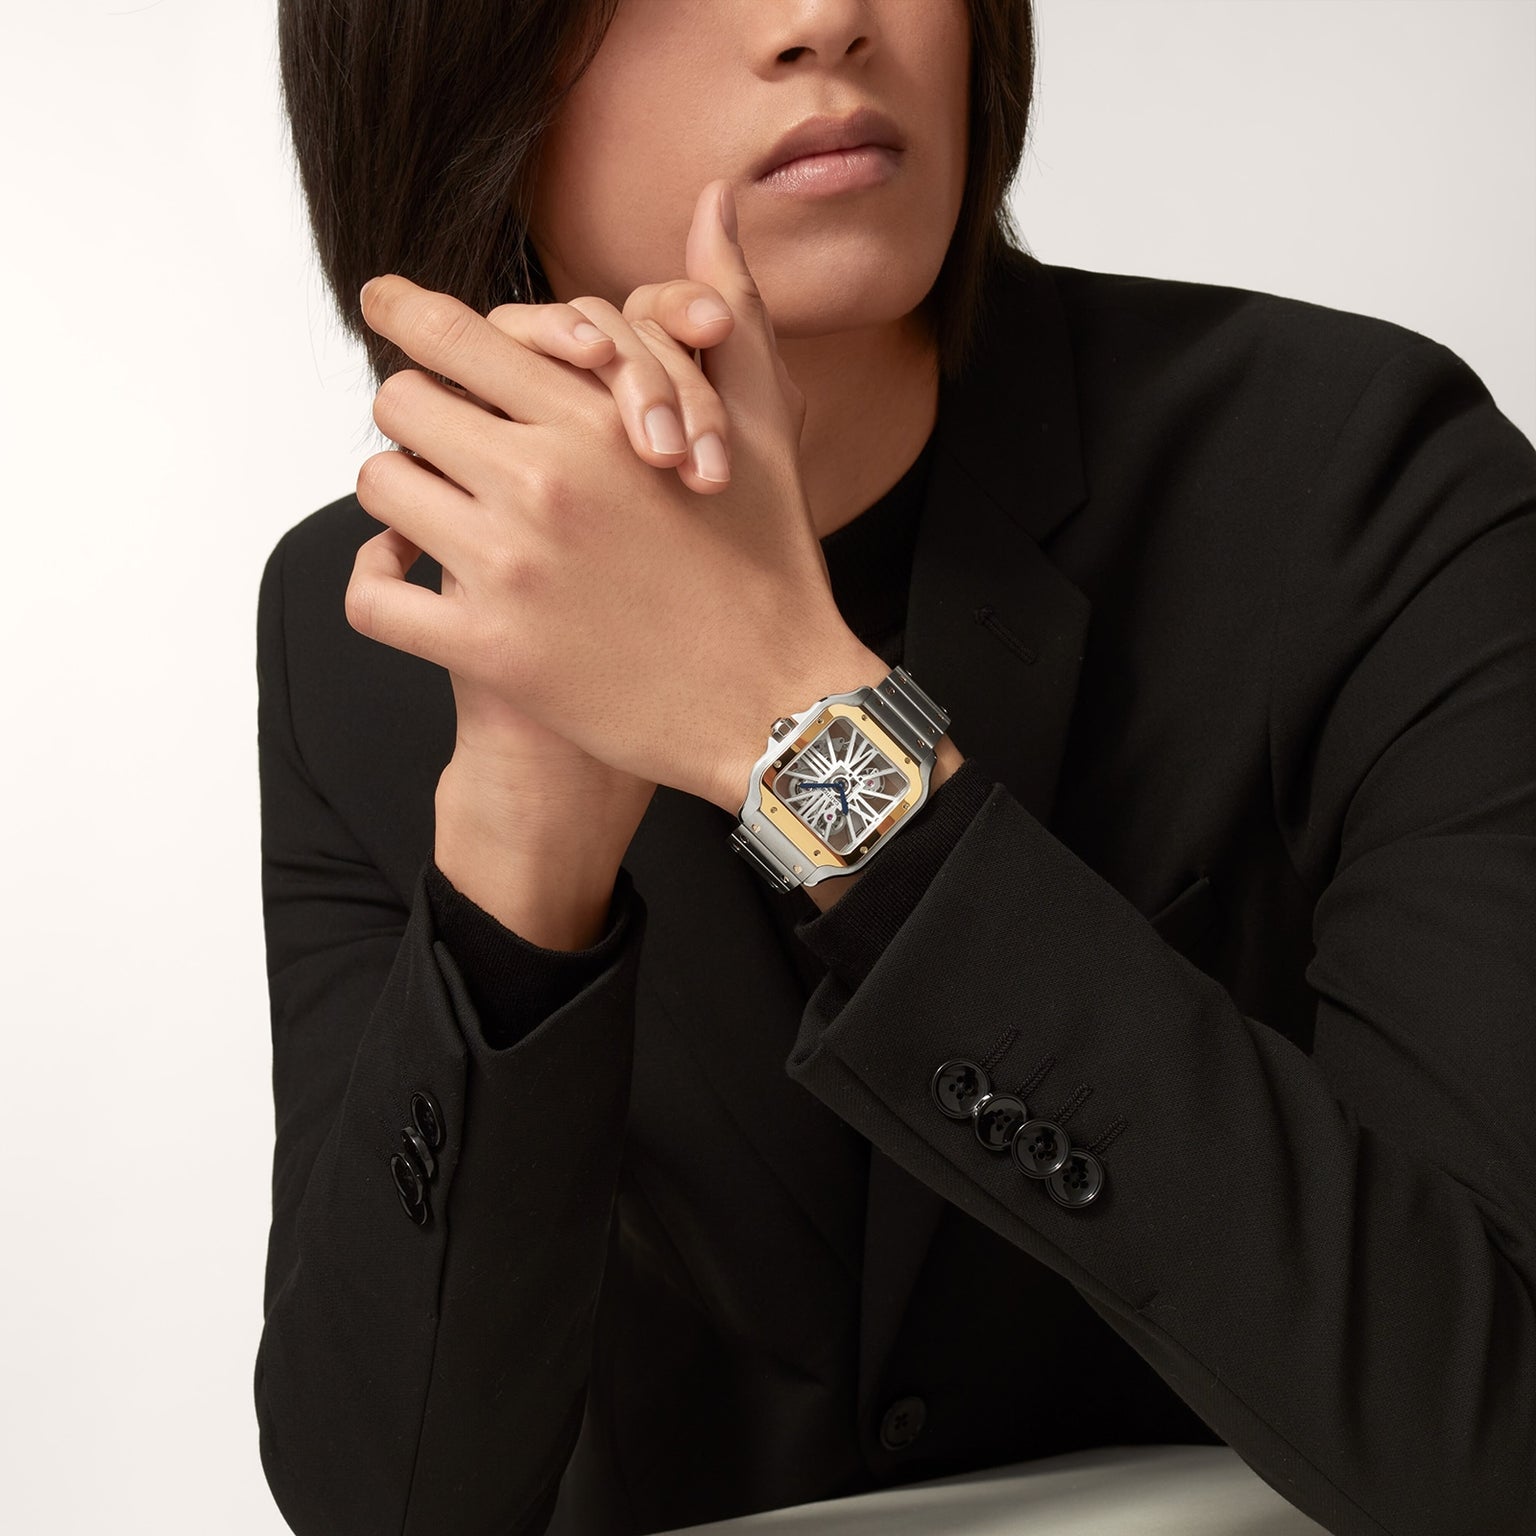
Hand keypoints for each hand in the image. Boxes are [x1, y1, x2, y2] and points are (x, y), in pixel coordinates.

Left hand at [360, 281, 752, 841]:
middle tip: (444, 439)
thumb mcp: (761, 425)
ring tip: (438, 512)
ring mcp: (508, 569)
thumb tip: (715, 198)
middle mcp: (542, 482)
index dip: (407, 314)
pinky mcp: (490, 652)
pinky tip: (410, 580)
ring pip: (380, 488)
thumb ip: (729, 304)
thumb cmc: (770, 561)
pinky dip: (376, 584)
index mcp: (597, 418)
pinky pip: (371, 599)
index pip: (454, 333)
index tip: (384, 304)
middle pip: (401, 400)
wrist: (773, 702)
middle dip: (419, 411)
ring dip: (402, 493)